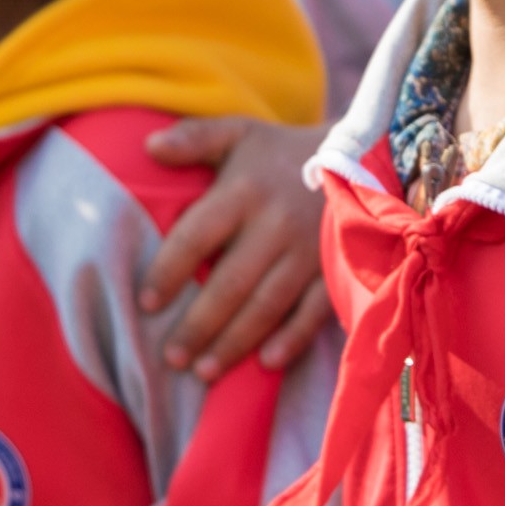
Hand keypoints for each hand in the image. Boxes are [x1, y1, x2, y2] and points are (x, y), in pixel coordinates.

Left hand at [139, 116, 332, 377]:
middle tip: (170, 358)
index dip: (169, 271)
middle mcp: (275, 225)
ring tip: (204, 372)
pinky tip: (267, 363)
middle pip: (230, 283)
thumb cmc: (280, 152)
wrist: (359, 156)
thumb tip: (148, 145)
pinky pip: (314, 311)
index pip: (196, 236)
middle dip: (198, 324)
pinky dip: (293, 339)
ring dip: (235, 342)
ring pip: (267, 305)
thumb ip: (194, 138)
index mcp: (243, 191)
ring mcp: (309, 251)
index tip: (145, 303)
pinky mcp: (336, 269)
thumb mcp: (239, 133)